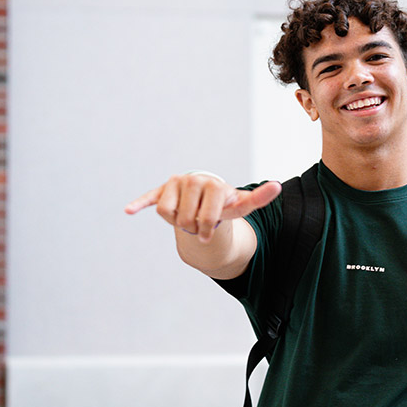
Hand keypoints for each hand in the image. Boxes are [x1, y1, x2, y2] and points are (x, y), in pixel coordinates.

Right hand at [125, 174, 281, 242]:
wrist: (206, 198)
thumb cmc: (224, 204)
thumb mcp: (240, 205)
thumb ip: (258, 198)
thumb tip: (277, 186)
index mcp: (212, 184)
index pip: (206, 215)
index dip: (208, 226)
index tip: (211, 226)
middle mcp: (192, 179)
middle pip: (184, 217)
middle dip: (192, 226)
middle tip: (199, 222)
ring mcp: (175, 184)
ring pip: (166, 212)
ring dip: (176, 220)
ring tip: (188, 215)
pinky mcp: (161, 190)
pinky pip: (150, 198)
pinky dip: (139, 203)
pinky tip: (129, 211)